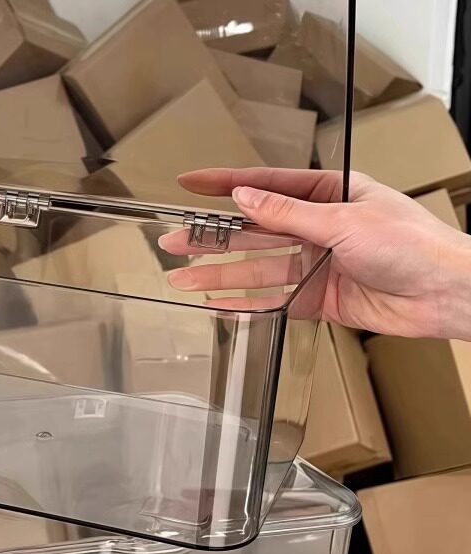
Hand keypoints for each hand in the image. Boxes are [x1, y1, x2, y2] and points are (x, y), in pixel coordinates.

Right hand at [158, 168, 470, 340]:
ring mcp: (314, 265)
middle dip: (212, 237)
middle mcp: (317, 228)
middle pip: (253, 232)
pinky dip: (245, 304)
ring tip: (183, 277)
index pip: (265, 187)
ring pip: (256, 269)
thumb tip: (245, 199)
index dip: (224, 185)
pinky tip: (217, 304)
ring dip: (219, 275)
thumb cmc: (412, 244)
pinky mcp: (316, 299)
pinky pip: (272, 301)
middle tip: (174, 241)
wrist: (443, 293)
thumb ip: (288, 214)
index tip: (191, 184)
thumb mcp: (345, 220)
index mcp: (328, 195)